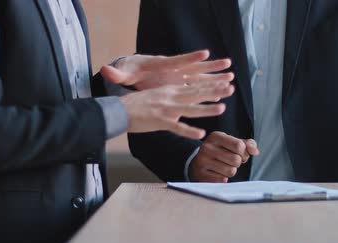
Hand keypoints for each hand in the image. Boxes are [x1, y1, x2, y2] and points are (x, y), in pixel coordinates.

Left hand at [101, 50, 233, 90]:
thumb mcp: (123, 73)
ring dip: (215, 78)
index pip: (178, 60)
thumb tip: (105, 69)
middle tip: (228, 65)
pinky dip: (207, 90)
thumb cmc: (130, 72)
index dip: (191, 58)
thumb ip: (117, 73)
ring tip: (231, 77)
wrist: (133, 71)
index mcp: (162, 65)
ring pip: (199, 78)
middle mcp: (174, 70)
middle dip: (211, 68)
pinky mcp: (179, 84)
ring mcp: (179, 77)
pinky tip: (220, 93)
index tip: (205, 53)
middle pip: (195, 69)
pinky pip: (196, 88)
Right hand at [120, 81, 234, 139]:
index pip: (193, 86)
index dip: (209, 84)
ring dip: (206, 109)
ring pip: (190, 108)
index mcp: (169, 90)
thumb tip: (183, 99)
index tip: (224, 82)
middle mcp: (170, 97)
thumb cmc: (136, 105)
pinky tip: (200, 134)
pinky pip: (177, 127)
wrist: (118, 110)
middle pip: (196, 93)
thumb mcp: (156, 96)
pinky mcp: (159, 121)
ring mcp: (165, 109)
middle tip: (230, 88)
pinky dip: (189, 131)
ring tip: (222, 108)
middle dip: (214, 91)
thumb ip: (171, 97)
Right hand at [190, 131, 259, 182]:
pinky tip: (217, 173)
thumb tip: (255, 151)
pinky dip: (224, 178)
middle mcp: (207, 147)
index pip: (239, 145)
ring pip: (231, 171)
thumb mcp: (232, 143)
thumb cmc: (221, 151)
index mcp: (216, 136)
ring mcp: (202, 161)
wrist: (199, 163)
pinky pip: (223, 180)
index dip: (244, 153)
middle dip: (238, 163)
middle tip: (231, 162)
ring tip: (224, 167)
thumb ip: (247, 144)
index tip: (239, 154)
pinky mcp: (201, 174)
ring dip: (231, 171)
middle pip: (236, 160)